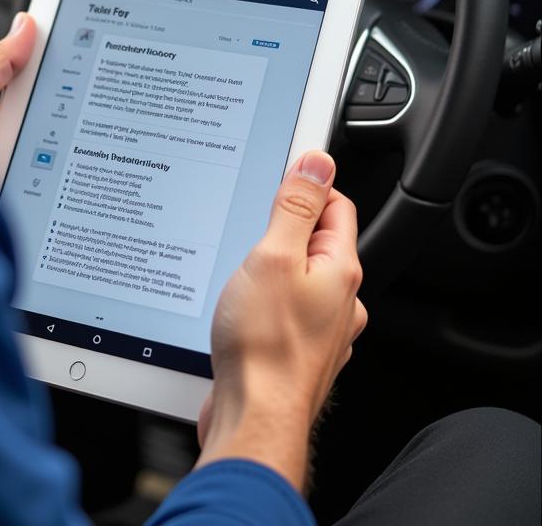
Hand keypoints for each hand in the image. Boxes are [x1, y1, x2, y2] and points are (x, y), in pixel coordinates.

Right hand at [195, 151, 366, 492]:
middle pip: (317, 241)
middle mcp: (339, 301)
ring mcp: (321, 330)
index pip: (336, 205)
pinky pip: (286, 310)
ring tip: (241, 271)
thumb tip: (317, 163)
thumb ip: (295, 207)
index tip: (278, 180)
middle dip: (284, 228)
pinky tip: (242, 308)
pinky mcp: (297, 352)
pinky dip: (266, 301)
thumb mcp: (273, 256)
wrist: (254, 417)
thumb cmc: (264, 346)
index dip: (307, 186)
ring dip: (272, 268)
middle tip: (249, 228)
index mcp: (339, 269)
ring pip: (299, 279)